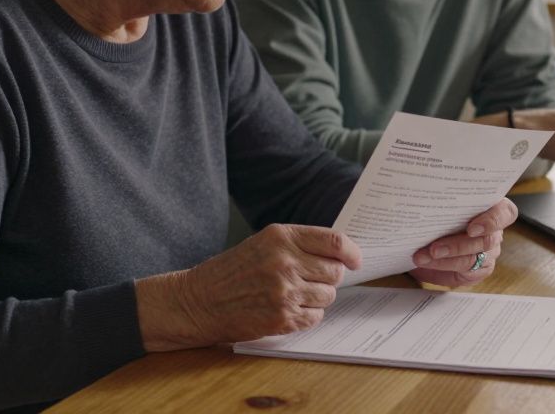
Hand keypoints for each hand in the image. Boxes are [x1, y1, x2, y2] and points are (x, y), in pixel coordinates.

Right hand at [135, 224, 360, 350]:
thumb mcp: (263, 243)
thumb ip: (299, 244)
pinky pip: (315, 317)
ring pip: (328, 296)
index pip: (334, 240)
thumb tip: (340, 254)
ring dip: (317, 298)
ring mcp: (284, 291)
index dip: (351, 252)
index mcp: (281, 237)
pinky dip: (307, 315)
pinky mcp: (282, 318)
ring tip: (292, 295)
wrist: (199, 301)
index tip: (356, 260)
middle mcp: (285, 262)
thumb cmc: (233, 271)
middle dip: (329, 277)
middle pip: (335, 271)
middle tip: (311, 280)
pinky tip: (287, 309)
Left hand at [409, 198, 517, 287]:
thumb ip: (443, 198)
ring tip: (422, 258)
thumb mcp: (445, 199)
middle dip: (456, 246)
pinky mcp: (479, 269)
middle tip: (433, 249)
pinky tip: (426, 267)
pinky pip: (465, 273)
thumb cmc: (443, 209)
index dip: (492, 221)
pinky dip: (443, 270)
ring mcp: (489, 252)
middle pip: (485, 241)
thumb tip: (420, 197)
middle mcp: (495, 232)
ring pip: (472, 259)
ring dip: (445, 260)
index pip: (505, 213)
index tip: (471, 229)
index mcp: (494, 208)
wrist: (434, 228)